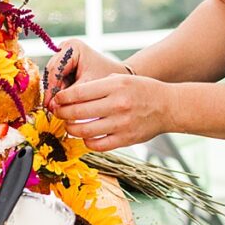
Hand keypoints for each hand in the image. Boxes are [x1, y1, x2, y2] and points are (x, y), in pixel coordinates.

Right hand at [43, 39, 129, 110]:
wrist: (117, 76)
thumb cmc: (106, 77)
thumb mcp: (89, 85)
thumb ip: (72, 94)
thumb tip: (52, 106)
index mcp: (72, 47)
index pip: (56, 68)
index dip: (51, 87)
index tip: (49, 104)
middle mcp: (65, 48)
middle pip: (52, 72)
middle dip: (52, 91)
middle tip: (51, 109)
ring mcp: (63, 55)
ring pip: (52, 77)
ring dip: (54, 92)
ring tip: (55, 109)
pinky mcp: (64, 65)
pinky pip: (57, 79)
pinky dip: (59, 91)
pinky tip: (60, 104)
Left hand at [50, 73, 172, 151]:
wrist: (168, 106)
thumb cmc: (141, 90)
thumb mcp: (120, 79)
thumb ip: (96, 86)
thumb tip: (69, 96)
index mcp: (114, 86)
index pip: (78, 93)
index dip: (62, 98)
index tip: (56, 100)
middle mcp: (117, 105)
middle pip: (77, 112)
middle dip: (62, 113)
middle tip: (58, 113)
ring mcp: (122, 124)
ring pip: (84, 130)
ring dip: (71, 129)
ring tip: (69, 125)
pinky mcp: (125, 139)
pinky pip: (97, 145)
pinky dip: (86, 142)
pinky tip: (85, 136)